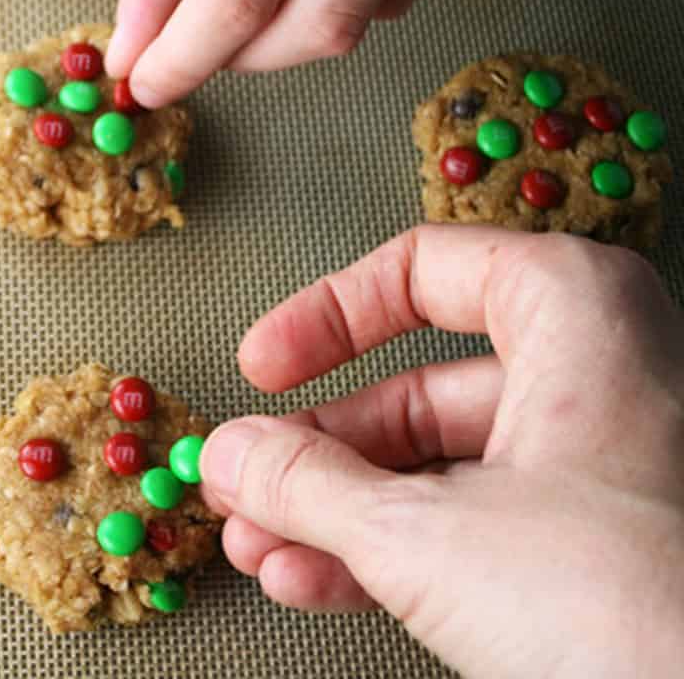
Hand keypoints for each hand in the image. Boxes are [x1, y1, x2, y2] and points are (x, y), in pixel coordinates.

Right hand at [200, 227, 683, 678]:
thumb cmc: (644, 608)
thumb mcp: (428, 534)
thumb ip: (310, 484)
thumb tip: (238, 455)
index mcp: (575, 311)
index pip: (421, 273)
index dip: (323, 319)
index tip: (265, 365)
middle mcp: (595, 372)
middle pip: (416, 388)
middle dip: (316, 452)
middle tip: (249, 480)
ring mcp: (599, 464)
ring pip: (438, 467)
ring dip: (337, 512)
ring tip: (263, 544)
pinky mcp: (600, 547)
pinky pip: (475, 525)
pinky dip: (391, 552)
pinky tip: (317, 578)